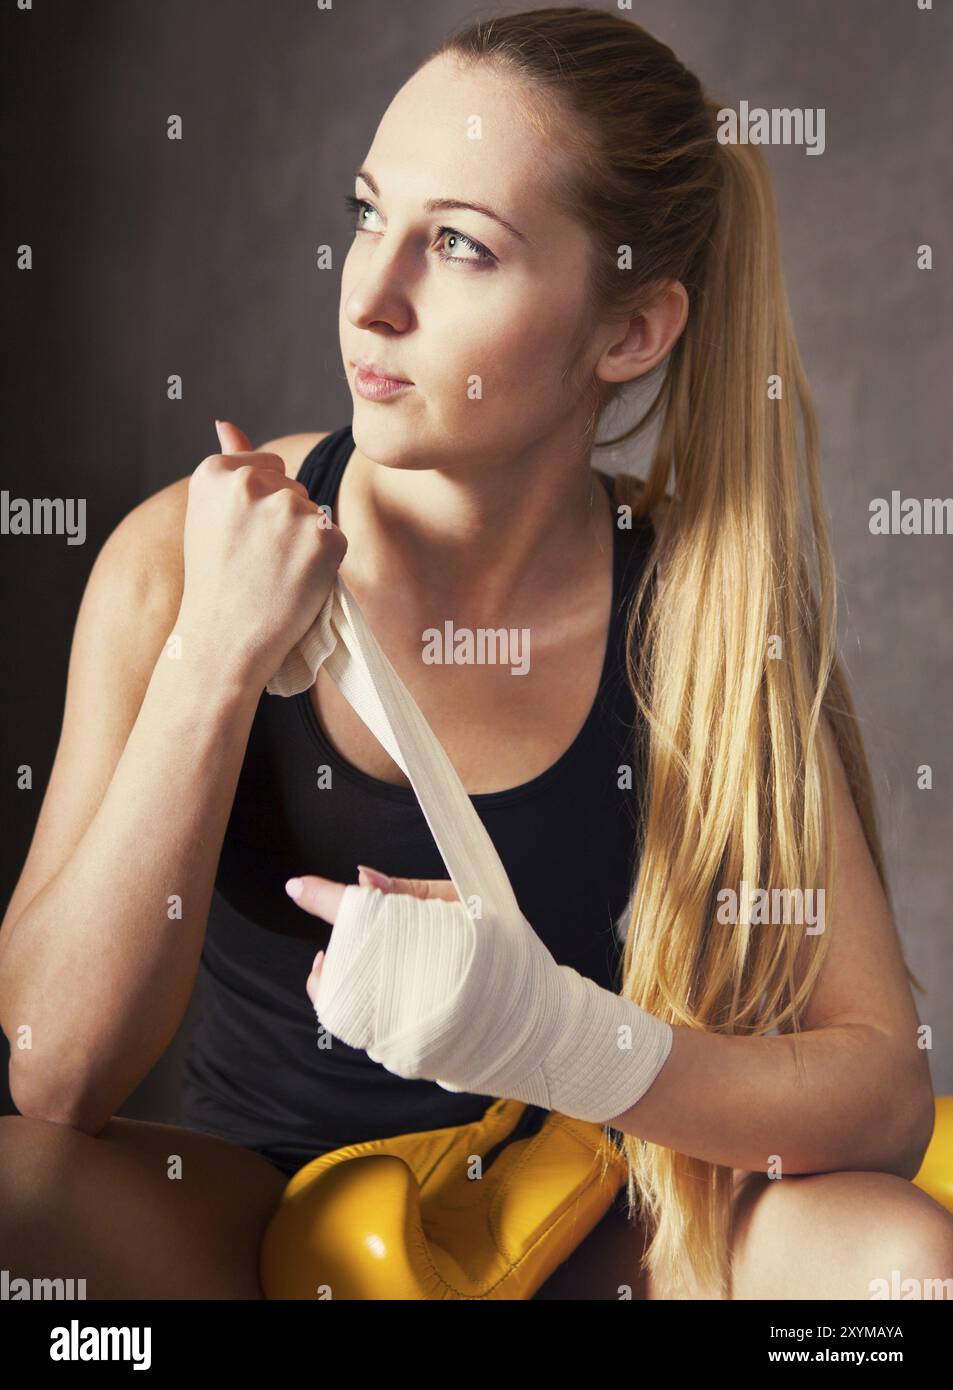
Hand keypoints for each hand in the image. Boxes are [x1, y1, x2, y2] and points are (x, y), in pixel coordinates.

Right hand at [174, 420, 347, 689]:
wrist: (223, 642)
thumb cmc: (214, 581)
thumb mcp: (208, 515)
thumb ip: (228, 463)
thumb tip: (227, 422)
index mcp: (217, 471)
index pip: (267, 467)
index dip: (260, 507)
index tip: (239, 539)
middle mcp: (252, 483)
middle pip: (294, 488)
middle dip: (283, 522)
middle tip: (255, 563)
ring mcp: (291, 510)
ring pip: (316, 514)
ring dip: (305, 542)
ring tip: (272, 575)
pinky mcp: (325, 538)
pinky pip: (336, 540)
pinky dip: (324, 563)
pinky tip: (295, 584)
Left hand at [285, 862, 560, 1102]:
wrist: (533, 1022)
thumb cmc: (505, 953)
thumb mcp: (469, 901)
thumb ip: (411, 890)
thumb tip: (362, 877)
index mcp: (423, 934)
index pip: (360, 910)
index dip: (325, 897)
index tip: (296, 885)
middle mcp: (405, 982)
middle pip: (342, 958)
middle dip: (339, 942)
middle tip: (351, 926)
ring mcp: (399, 1022)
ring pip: (342, 997)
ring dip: (338, 974)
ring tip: (350, 958)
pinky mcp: (399, 1050)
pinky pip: (358, 1026)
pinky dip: (354, 1002)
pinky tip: (372, 988)